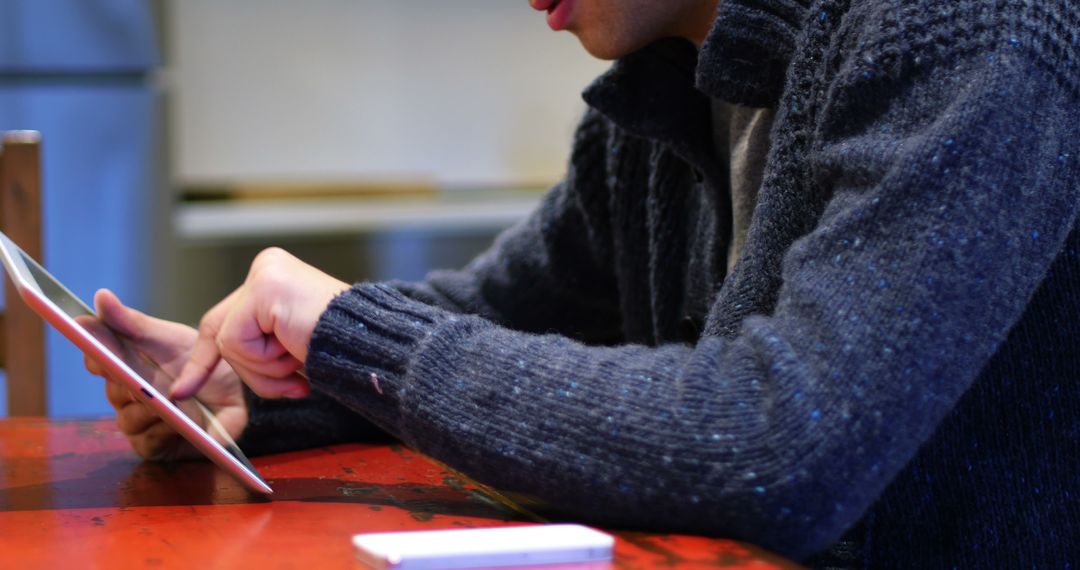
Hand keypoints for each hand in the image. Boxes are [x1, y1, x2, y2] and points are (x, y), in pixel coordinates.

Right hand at [80, 289, 247, 459]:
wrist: (234, 388)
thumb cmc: (194, 361)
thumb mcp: (165, 337)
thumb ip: (131, 322)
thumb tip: (100, 296)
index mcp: (122, 367)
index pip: (98, 362)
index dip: (96, 357)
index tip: (98, 352)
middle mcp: (125, 396)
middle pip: (115, 392)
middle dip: (128, 385)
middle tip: (137, 378)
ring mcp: (138, 423)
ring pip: (130, 419)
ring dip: (148, 410)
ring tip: (165, 401)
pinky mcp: (154, 446)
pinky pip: (148, 443)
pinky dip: (161, 432)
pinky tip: (175, 423)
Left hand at [170, 247, 349, 400]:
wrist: (373, 344)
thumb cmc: (342, 349)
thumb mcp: (286, 347)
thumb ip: (254, 347)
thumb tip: (203, 376)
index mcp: (273, 277)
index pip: (223, 319)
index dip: (203, 359)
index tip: (183, 390)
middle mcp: (266, 268)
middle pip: (221, 332)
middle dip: (229, 369)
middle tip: (270, 387)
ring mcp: (265, 275)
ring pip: (229, 344)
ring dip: (264, 370)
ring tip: (300, 360)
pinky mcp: (264, 289)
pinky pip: (237, 342)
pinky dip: (265, 362)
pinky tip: (296, 351)